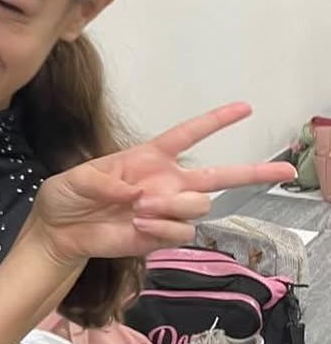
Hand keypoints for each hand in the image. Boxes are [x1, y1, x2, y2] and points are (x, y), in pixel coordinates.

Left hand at [31, 103, 294, 264]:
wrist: (58, 233)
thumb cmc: (66, 198)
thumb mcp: (75, 179)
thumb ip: (104, 181)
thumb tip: (136, 191)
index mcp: (148, 158)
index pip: (189, 135)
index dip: (215, 121)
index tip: (244, 108)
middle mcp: (164, 182)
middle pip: (219, 175)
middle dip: (254, 172)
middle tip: (285, 170)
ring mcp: (165, 210)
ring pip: (200, 205)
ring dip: (174, 204)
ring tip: (140, 207)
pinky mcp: (159, 235)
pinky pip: (182, 231)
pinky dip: (164, 228)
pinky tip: (141, 225)